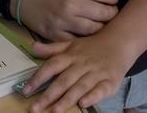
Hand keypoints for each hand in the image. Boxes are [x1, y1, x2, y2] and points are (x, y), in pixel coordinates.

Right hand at [17, 0, 119, 41]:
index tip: (111, 0)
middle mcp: (72, 6)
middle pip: (104, 15)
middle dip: (110, 14)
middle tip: (109, 13)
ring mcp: (63, 23)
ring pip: (93, 31)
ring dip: (99, 27)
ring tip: (98, 23)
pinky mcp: (55, 35)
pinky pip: (76, 40)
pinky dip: (83, 37)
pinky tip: (84, 31)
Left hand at [21, 29, 138, 112]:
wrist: (121, 41)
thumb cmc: (92, 46)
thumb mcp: (72, 44)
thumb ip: (52, 48)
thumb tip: (32, 47)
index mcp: (71, 56)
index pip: (52, 67)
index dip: (38, 78)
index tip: (26, 91)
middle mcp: (82, 65)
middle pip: (64, 80)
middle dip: (49, 95)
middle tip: (35, 108)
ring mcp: (96, 73)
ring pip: (80, 87)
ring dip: (67, 99)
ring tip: (55, 111)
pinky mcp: (110, 81)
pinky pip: (101, 90)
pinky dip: (93, 96)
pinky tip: (83, 104)